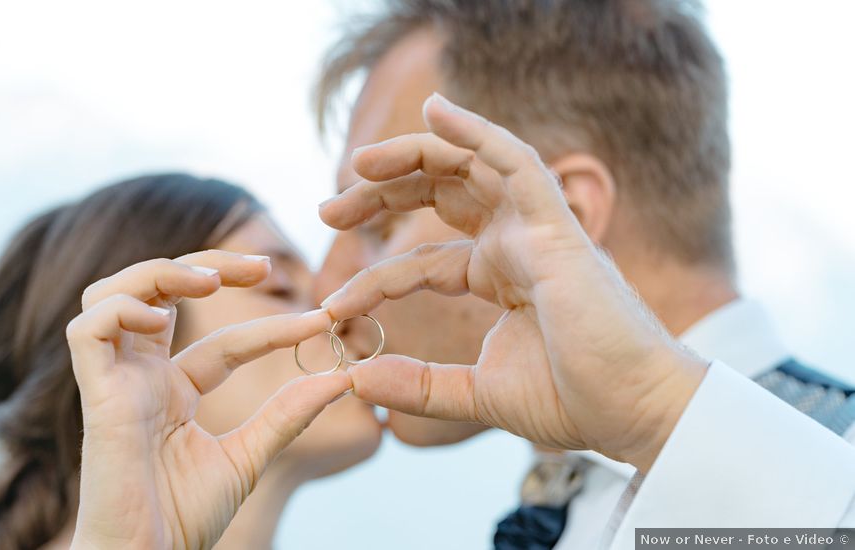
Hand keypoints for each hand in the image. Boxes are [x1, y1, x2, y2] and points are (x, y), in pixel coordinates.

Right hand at [66, 251, 349, 548]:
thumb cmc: (183, 520)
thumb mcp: (249, 457)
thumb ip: (288, 415)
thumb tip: (344, 377)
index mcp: (173, 392)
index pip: (225, 341)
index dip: (271, 327)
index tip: (321, 320)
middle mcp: (141, 377)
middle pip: (157, 291)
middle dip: (207, 265)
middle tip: (263, 266)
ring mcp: (115, 382)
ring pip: (110, 293)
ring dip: (159, 273)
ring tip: (209, 281)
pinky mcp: (95, 396)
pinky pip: (86, 330)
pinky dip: (122, 310)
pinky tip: (161, 321)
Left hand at [319, 94, 706, 471]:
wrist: (636, 413)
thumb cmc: (574, 399)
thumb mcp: (477, 392)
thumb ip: (419, 385)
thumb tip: (358, 380)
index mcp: (501, 277)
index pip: (424, 260)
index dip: (375, 277)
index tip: (332, 307)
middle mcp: (516, 244)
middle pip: (439, 196)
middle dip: (382, 194)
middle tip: (329, 207)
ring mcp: (537, 229)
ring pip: (468, 169)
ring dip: (413, 156)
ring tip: (359, 163)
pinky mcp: (556, 226)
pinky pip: (515, 162)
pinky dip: (477, 132)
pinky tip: (436, 109)